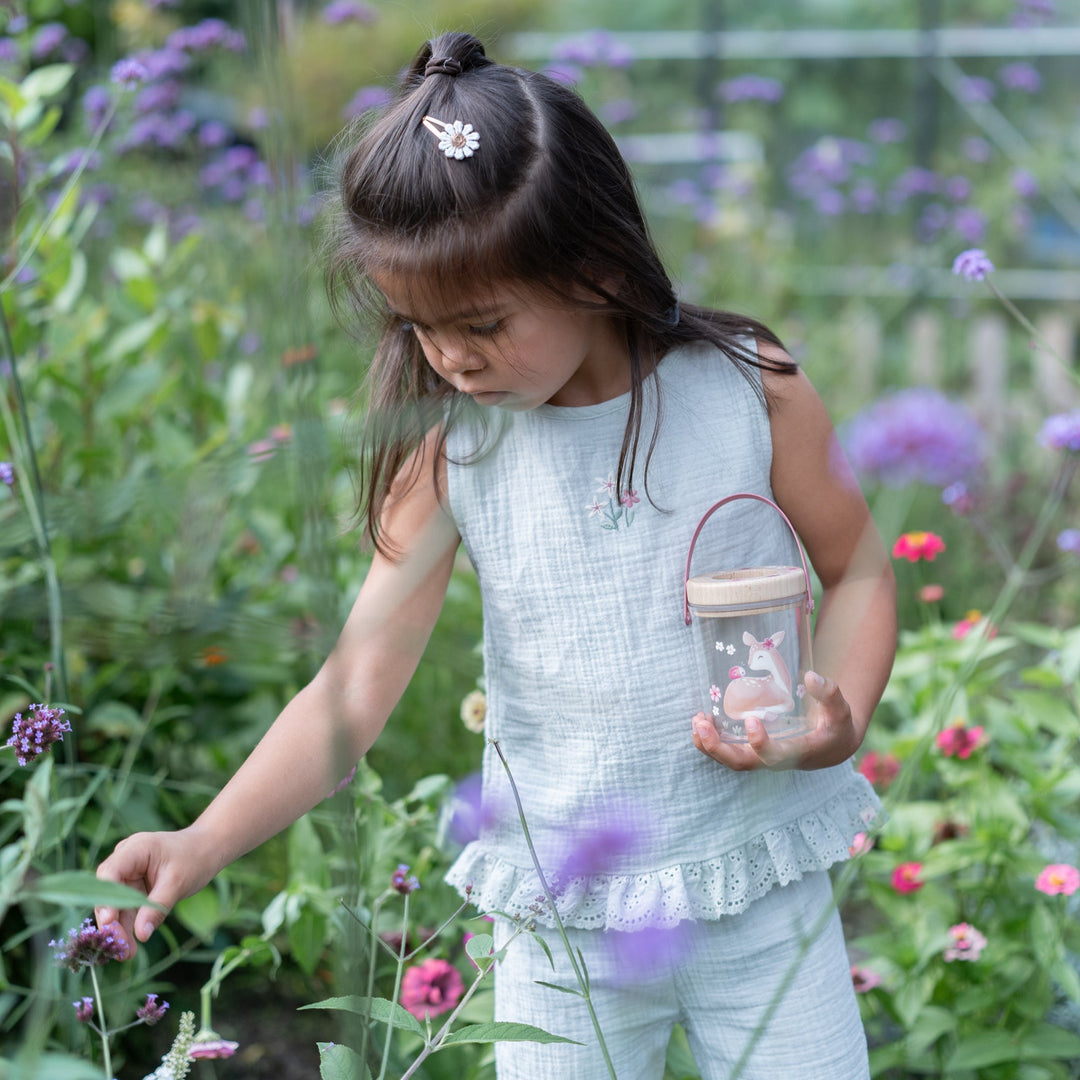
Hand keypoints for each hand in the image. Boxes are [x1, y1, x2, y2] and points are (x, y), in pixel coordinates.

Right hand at [95, 827, 219, 955]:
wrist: (208, 849)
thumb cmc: (195, 858)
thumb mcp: (178, 883)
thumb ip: (157, 907)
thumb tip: (141, 935)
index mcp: (134, 849)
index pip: (110, 873)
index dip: (106, 898)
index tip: (109, 921)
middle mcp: (125, 860)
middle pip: (109, 893)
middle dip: (113, 921)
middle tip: (119, 947)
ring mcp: (128, 874)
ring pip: (116, 905)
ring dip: (120, 929)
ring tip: (126, 954)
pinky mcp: (133, 887)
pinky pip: (127, 908)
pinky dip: (129, 925)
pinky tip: (130, 946)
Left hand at [691, 671, 863, 770]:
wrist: (831, 746)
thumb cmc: (835, 725)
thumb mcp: (840, 709)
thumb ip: (830, 693)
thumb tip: (811, 676)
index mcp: (797, 752)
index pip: (774, 756)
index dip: (760, 743)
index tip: (750, 720)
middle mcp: (775, 760)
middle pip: (742, 763)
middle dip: (718, 748)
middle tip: (701, 724)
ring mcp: (762, 758)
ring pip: (730, 759)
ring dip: (709, 744)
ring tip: (696, 720)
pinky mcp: (753, 751)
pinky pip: (728, 752)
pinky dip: (711, 741)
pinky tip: (700, 721)